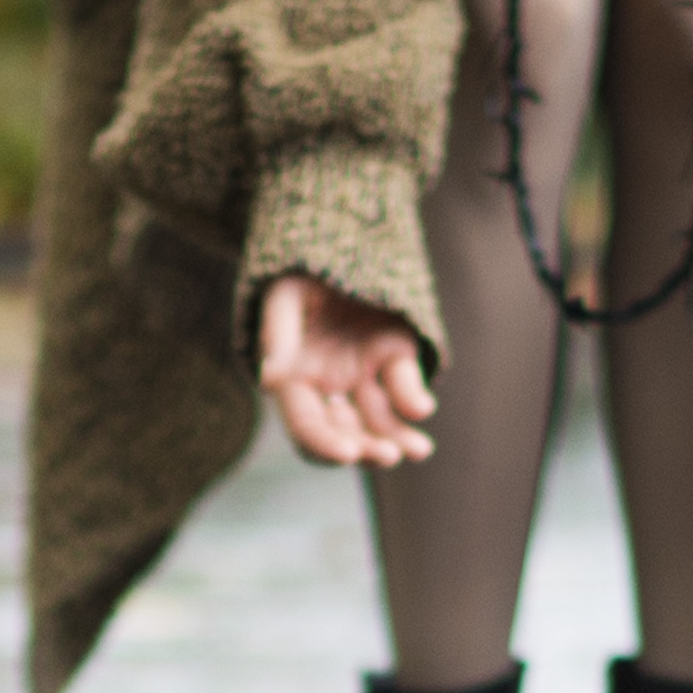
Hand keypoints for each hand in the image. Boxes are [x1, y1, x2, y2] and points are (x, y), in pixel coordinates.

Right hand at [258, 275, 436, 466]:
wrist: (337, 237)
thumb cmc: (301, 270)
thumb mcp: (285, 295)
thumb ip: (278, 336)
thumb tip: (270, 382)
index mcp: (295, 380)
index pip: (305, 425)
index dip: (323, 444)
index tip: (347, 453)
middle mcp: (329, 386)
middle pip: (345, 434)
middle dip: (366, 449)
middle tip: (388, 455)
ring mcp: (363, 373)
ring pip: (379, 421)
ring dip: (397, 440)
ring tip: (418, 450)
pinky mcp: (395, 355)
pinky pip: (405, 386)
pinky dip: (414, 400)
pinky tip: (422, 408)